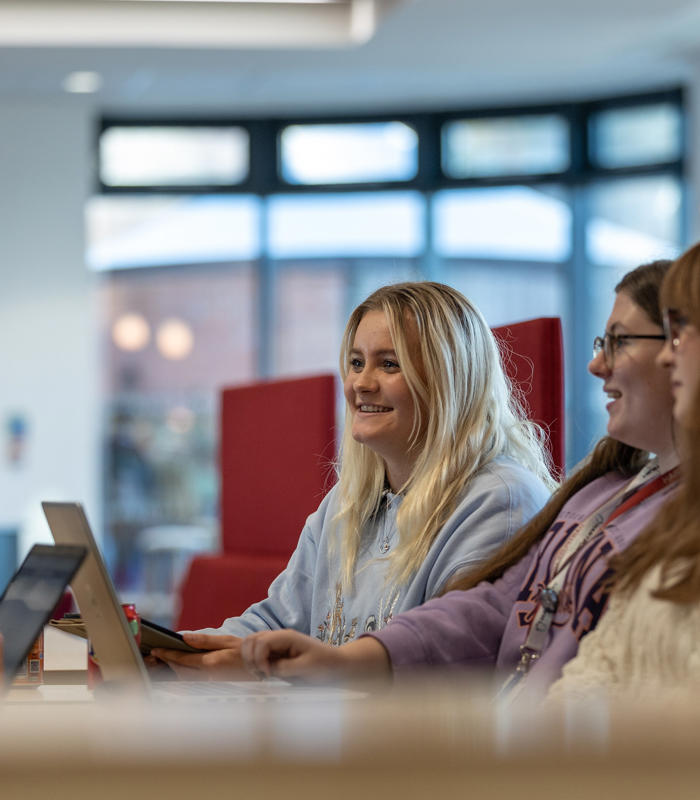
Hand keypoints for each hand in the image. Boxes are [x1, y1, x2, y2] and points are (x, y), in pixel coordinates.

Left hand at [150, 633, 247, 679]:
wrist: (263, 666)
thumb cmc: (244, 651)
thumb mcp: (226, 640)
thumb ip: (204, 640)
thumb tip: (184, 637)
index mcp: (212, 662)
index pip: (184, 659)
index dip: (168, 655)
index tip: (156, 650)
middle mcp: (210, 676)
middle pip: (181, 672)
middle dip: (168, 663)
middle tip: (157, 655)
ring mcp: (211, 684)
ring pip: (186, 680)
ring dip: (174, 670)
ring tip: (166, 660)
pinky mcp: (213, 688)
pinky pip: (193, 683)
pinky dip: (184, 675)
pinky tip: (181, 668)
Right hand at [240, 630, 391, 682]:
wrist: (336, 665)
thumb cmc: (325, 665)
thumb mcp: (307, 668)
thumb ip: (286, 668)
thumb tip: (268, 670)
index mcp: (287, 637)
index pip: (262, 641)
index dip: (259, 659)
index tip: (267, 675)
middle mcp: (279, 638)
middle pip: (252, 639)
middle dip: (251, 658)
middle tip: (261, 675)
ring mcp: (277, 645)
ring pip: (251, 645)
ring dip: (251, 660)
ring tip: (261, 675)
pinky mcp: (276, 654)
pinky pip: (258, 654)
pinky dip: (255, 664)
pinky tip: (264, 675)